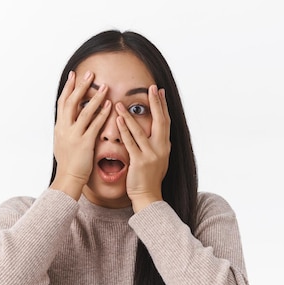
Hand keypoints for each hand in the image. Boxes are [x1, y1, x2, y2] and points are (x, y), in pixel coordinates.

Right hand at [50, 70, 111, 199]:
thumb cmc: (68, 163)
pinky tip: (109, 105)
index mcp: (59, 127)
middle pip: (71, 102)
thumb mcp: (62, 143)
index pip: (62, 102)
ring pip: (84, 111)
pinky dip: (102, 114)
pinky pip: (94, 125)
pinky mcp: (84, 143)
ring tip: (104, 86)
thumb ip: (66, 129)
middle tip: (89, 74)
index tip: (74, 75)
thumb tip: (68, 119)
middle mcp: (64, 129)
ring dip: (95, 97)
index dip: (68, 88)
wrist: (68, 178)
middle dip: (80, 86)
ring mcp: (73, 135)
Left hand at [115, 85, 170, 211]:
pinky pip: (131, 142)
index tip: (160, 91)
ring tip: (121, 103)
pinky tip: (117, 120)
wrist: (148, 196)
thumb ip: (155, 145)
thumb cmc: (149, 178)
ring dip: (130, 115)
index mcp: (165, 146)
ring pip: (141, 130)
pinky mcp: (140, 161)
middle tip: (152, 88)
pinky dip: (124, 130)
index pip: (165, 121)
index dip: (163, 105)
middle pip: (160, 120)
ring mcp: (151, 154)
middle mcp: (161, 148)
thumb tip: (154, 133)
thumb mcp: (157, 159)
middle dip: (156, 103)